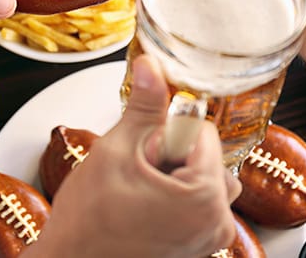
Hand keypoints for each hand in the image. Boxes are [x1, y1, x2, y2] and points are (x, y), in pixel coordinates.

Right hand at [33, 55, 240, 257]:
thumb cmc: (87, 224)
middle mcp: (218, 223)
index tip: (143, 154)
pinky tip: (145, 206)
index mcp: (205, 198)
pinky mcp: (200, 245)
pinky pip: (198, 200)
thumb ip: (144, 105)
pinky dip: (175, 194)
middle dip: (171, 156)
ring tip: (140, 193)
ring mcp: (210, 238)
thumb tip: (151, 66)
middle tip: (138, 176)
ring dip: (172, 175)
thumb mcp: (116, 150)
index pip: (202, 131)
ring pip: (202, 176)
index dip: (165, 135)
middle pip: (206, 155)